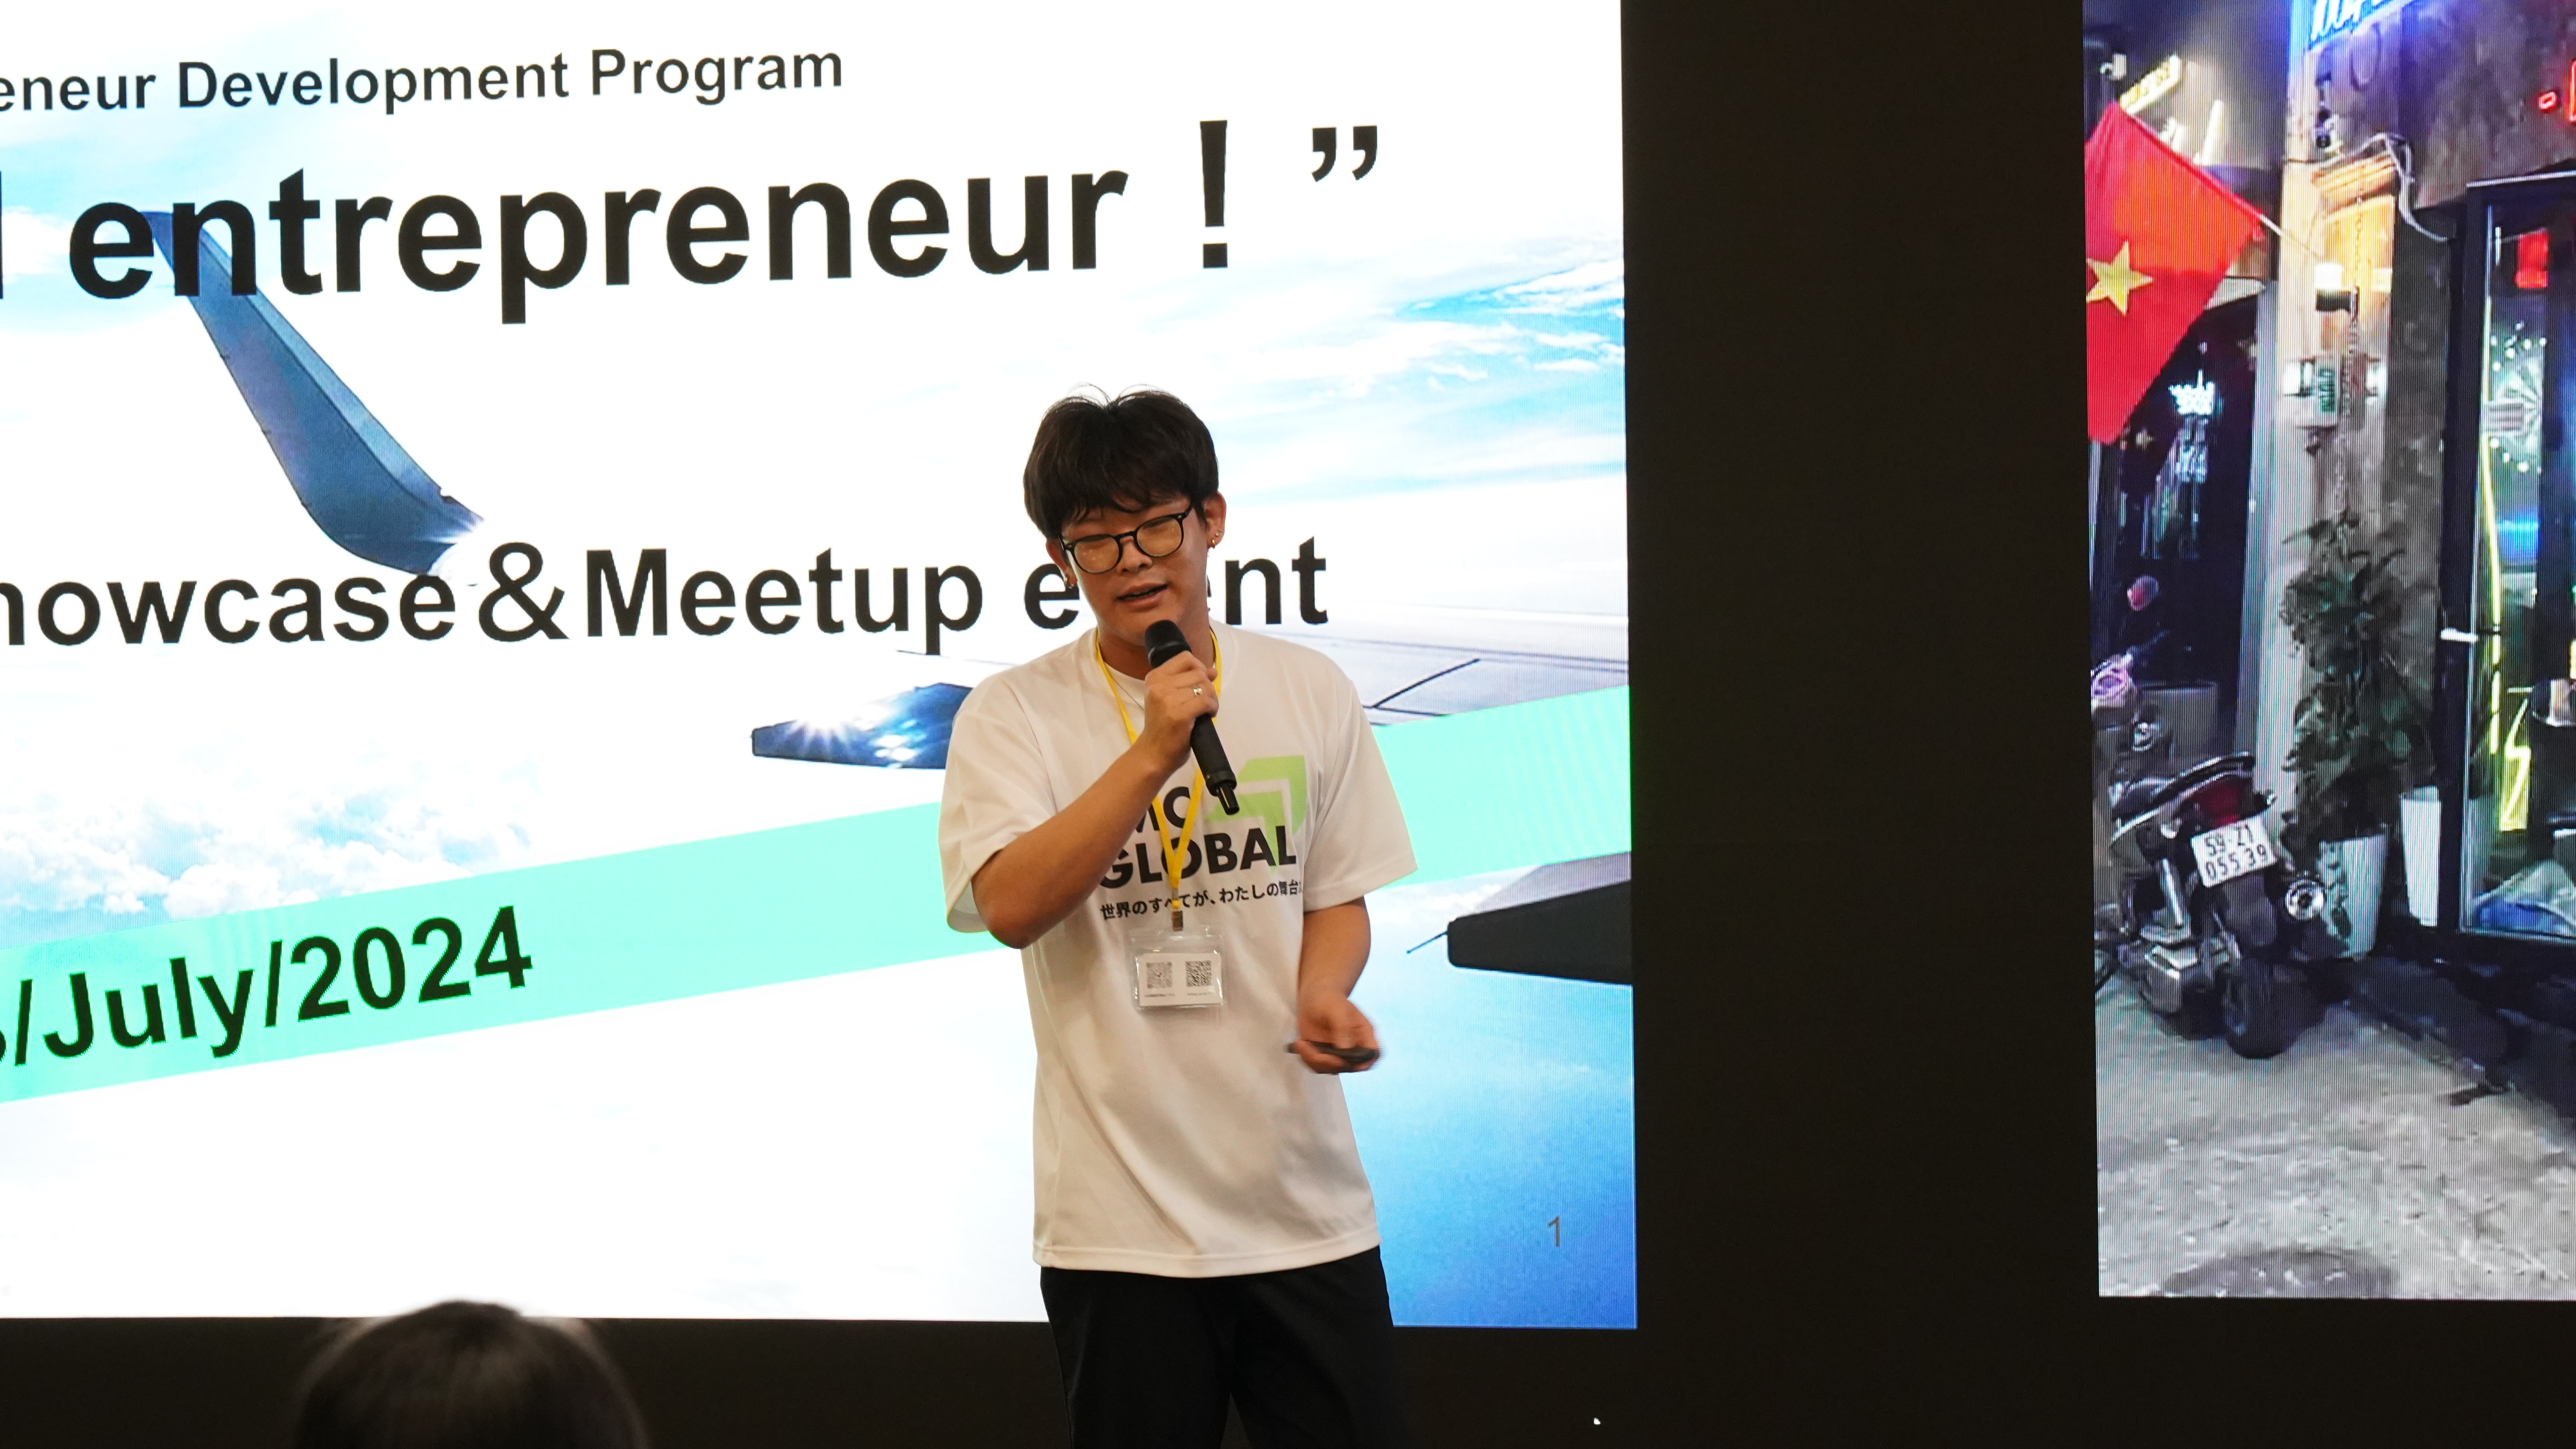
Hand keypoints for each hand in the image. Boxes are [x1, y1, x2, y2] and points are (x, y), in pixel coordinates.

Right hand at [1136, 649, 1216, 772]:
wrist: (1153, 753)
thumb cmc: (1162, 727)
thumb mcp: (1168, 698)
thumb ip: (1188, 681)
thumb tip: (1212, 670)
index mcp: (1154, 678)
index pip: (1185, 658)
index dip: (1199, 668)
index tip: (1200, 683)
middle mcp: (1158, 685)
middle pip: (1198, 672)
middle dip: (1207, 686)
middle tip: (1203, 702)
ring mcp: (1167, 700)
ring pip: (1205, 686)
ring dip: (1211, 698)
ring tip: (1205, 710)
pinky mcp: (1178, 715)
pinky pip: (1206, 701)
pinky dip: (1213, 707)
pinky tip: (1208, 715)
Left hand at [1292, 992, 1379, 1073]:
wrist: (1315, 998)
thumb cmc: (1330, 1000)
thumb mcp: (1337, 1010)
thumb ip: (1343, 1029)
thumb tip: (1344, 1049)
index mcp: (1364, 1034)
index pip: (1373, 1054)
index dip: (1364, 1062)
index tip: (1344, 1059)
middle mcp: (1354, 1047)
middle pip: (1350, 1066)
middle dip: (1329, 1062)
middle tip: (1310, 1047)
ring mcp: (1339, 1053)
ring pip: (1332, 1069)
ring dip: (1315, 1060)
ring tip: (1302, 1043)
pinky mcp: (1325, 1055)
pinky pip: (1318, 1067)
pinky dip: (1307, 1059)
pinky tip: (1300, 1044)